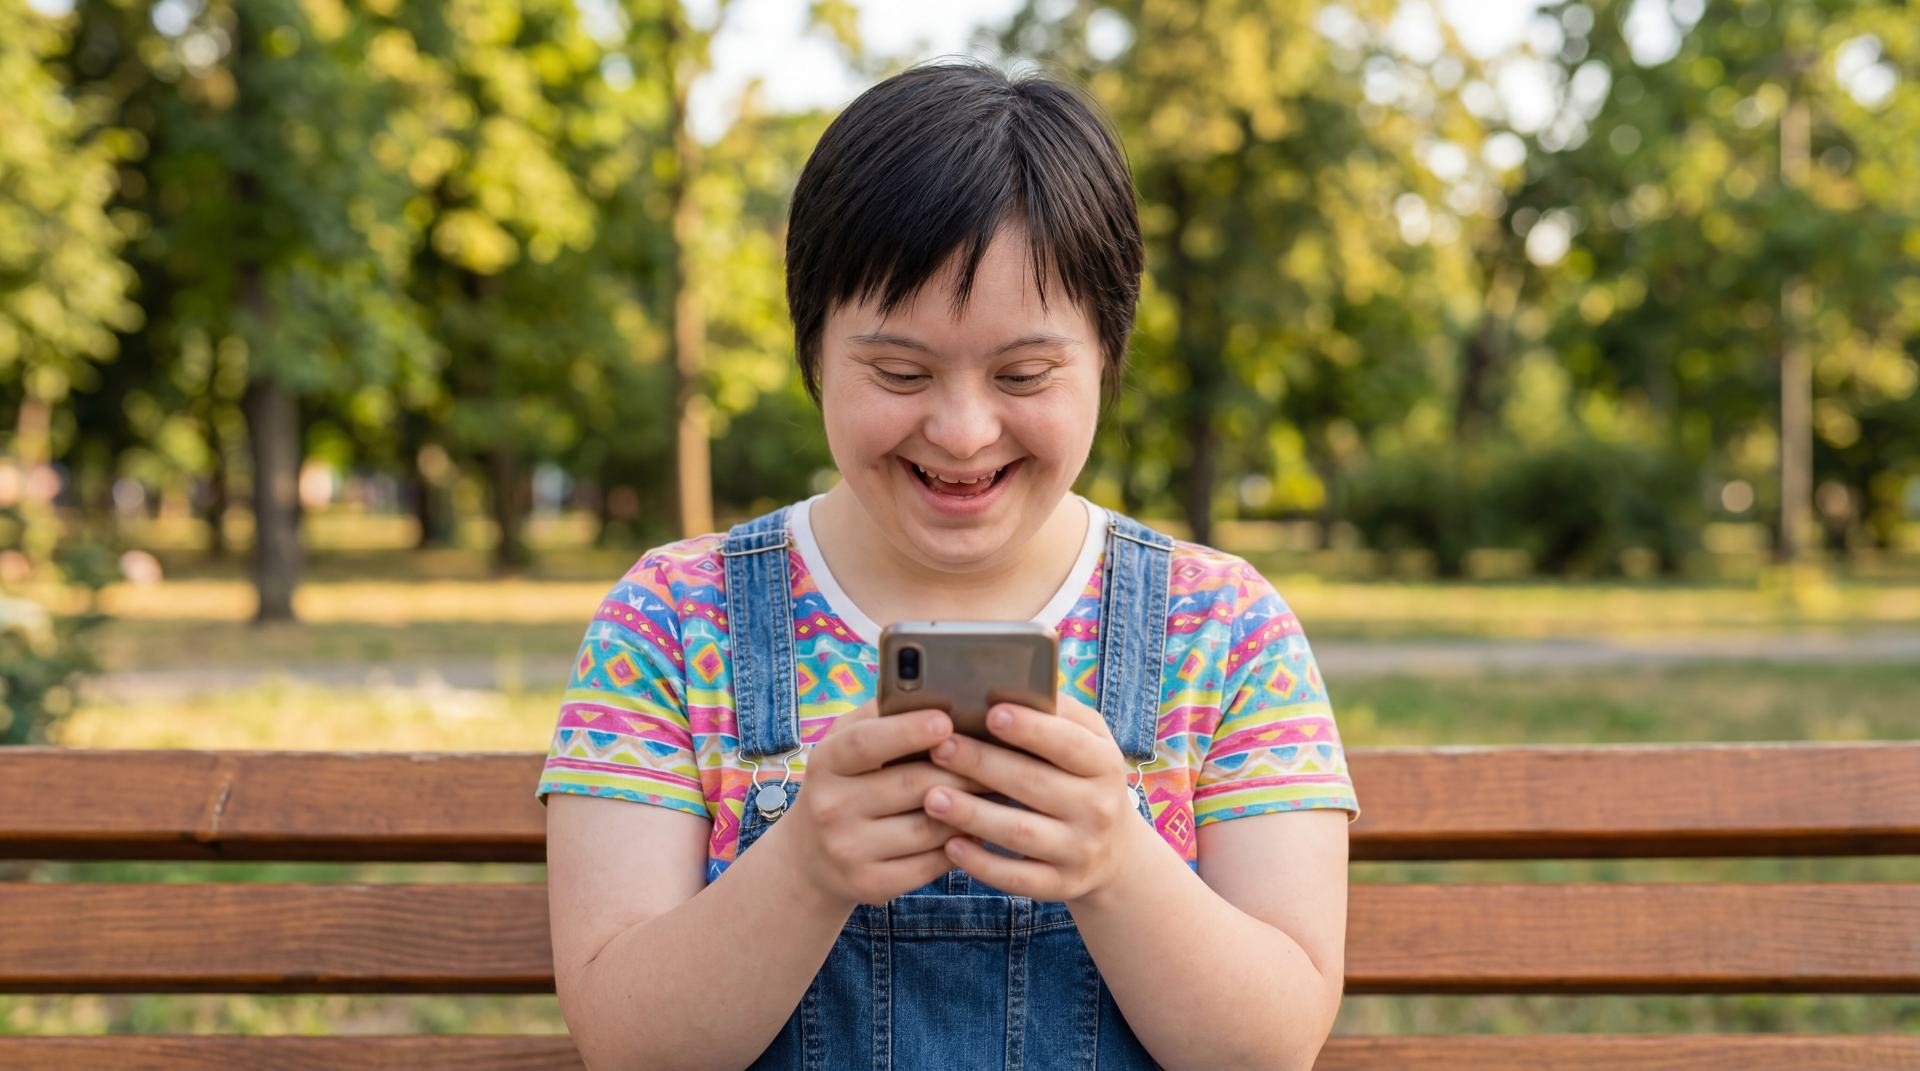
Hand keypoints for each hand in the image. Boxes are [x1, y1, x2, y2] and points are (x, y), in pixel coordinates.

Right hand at [782, 700, 991, 908]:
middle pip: (913, 786)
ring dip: (972, 809)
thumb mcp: (847, 744)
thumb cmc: (846, 782)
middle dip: (963, 770)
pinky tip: (980, 829)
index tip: (947, 720)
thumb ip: (884, 715)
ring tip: (1001, 790)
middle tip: (1002, 756)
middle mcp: (831, 807)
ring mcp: (849, 850)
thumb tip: (942, 691)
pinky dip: (962, 845)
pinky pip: (933, 863)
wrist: (809, 858)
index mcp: (826, 762)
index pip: (866, 743)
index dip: (907, 731)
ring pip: (931, 827)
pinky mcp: (871, 885)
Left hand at [922, 692, 1153, 902]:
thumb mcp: (1087, 742)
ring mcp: (1080, 851)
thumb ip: (1055, 713)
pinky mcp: (1061, 885)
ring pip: (1021, 832)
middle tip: (939, 748)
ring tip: (931, 796)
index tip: (991, 712)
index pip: (1068, 742)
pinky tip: (950, 845)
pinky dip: (982, 864)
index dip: (1031, 728)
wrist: (1116, 852)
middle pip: (1034, 784)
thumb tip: (1004, 682)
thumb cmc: (1083, 777)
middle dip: (983, 765)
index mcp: (1103, 763)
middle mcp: (1098, 808)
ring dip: (973, 814)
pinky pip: (1017, 878)